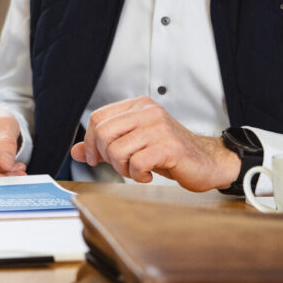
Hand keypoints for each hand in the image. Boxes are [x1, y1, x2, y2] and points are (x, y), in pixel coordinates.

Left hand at [69, 97, 238, 191]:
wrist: (207, 162)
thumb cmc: (169, 153)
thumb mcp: (134, 145)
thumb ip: (104, 146)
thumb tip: (75, 152)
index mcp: (138, 106)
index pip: (97, 118)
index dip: (89, 142)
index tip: (94, 158)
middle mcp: (148, 112)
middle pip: (103, 133)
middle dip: (106, 157)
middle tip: (121, 166)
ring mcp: (159, 128)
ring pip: (117, 150)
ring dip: (123, 168)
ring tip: (137, 170)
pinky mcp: (169, 147)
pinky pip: (137, 163)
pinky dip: (138, 175)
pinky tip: (149, 174)